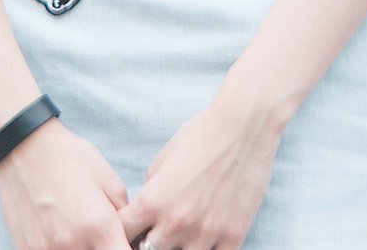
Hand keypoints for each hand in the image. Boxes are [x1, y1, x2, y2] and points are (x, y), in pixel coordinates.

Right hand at [0, 119, 130, 249]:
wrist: (23, 147)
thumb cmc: (67, 156)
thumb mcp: (107, 177)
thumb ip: (124, 213)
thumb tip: (129, 236)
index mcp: (98, 225)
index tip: (121, 242)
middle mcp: (72, 243)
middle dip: (101, 247)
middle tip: (94, 229)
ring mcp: (46, 249)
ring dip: (78, 247)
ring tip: (74, 225)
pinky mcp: (25, 249)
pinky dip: (57, 247)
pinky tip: (55, 228)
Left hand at [119, 100, 280, 249]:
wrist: (243, 128)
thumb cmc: (201, 135)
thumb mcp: (163, 159)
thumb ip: (150, 192)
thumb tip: (145, 214)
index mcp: (153, 201)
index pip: (123, 232)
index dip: (125, 229)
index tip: (133, 225)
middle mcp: (175, 223)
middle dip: (149, 240)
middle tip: (159, 227)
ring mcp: (205, 234)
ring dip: (179, 247)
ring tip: (184, 231)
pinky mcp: (232, 238)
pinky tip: (207, 237)